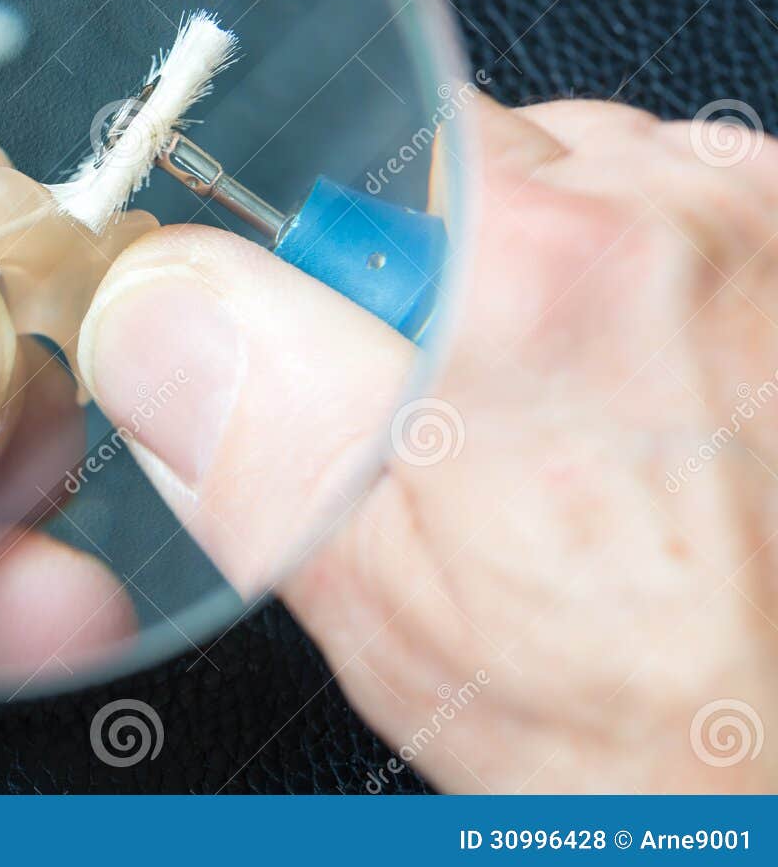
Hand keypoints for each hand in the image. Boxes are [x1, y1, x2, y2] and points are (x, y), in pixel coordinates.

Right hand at [78, 96, 777, 791]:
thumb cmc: (650, 722)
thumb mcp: (383, 599)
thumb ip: (250, 426)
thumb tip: (150, 302)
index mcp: (534, 272)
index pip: (377, 145)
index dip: (357, 267)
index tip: (379, 370)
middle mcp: (677, 214)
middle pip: (498, 162)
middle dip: (464, 273)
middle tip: (484, 431)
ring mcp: (773, 233)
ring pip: (608, 189)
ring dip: (577, 279)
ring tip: (597, 438)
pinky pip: (704, 224)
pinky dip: (674, 299)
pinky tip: (678, 420)